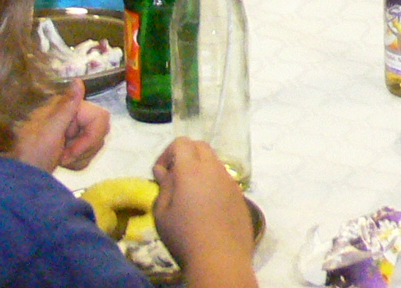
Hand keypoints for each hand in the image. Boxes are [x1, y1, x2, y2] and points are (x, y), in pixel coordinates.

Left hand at [11, 82, 109, 171]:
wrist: (18, 178)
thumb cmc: (31, 154)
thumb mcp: (48, 132)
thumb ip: (67, 107)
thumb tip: (78, 80)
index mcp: (68, 107)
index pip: (100, 118)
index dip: (91, 137)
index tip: (71, 151)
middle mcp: (72, 114)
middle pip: (99, 131)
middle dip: (84, 149)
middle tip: (63, 157)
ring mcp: (72, 129)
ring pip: (95, 144)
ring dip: (79, 157)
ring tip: (60, 160)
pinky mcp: (71, 143)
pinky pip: (87, 153)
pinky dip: (77, 162)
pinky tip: (61, 162)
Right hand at [151, 137, 259, 282]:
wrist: (220, 258)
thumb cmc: (184, 237)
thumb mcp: (162, 214)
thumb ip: (164, 186)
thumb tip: (165, 171)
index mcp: (192, 170)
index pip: (181, 142)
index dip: (167, 153)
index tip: (161, 174)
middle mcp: (214, 169)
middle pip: (200, 146)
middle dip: (184, 154)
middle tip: (174, 178)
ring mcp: (230, 181)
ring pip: (214, 161)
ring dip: (200, 167)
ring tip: (190, 192)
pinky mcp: (239, 194)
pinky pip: (224, 178)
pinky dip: (212, 181)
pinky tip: (207, 205)